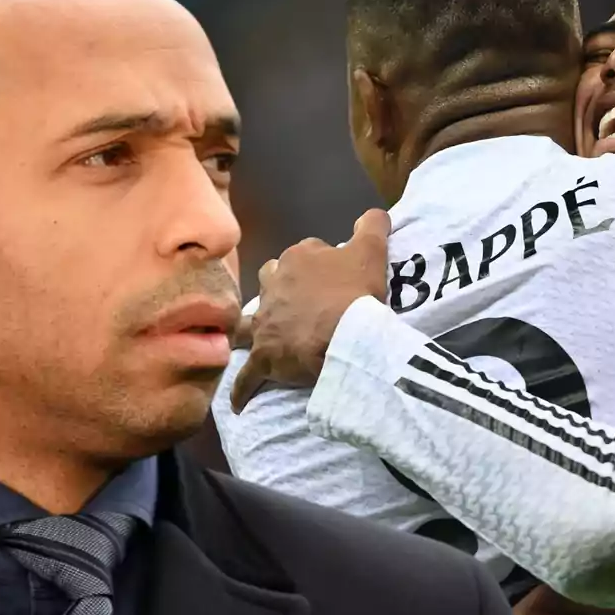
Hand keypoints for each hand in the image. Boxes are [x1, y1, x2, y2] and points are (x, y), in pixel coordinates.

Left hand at [230, 209, 389, 412]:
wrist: (343, 335)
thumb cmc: (356, 292)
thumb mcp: (371, 250)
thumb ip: (371, 226)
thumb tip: (375, 212)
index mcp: (298, 258)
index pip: (305, 253)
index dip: (321, 265)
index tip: (336, 280)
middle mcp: (273, 285)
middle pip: (271, 279)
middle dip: (282, 289)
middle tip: (305, 305)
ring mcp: (265, 321)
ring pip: (250, 321)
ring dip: (255, 327)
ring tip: (266, 339)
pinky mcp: (263, 356)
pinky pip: (247, 375)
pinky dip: (242, 388)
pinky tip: (238, 402)